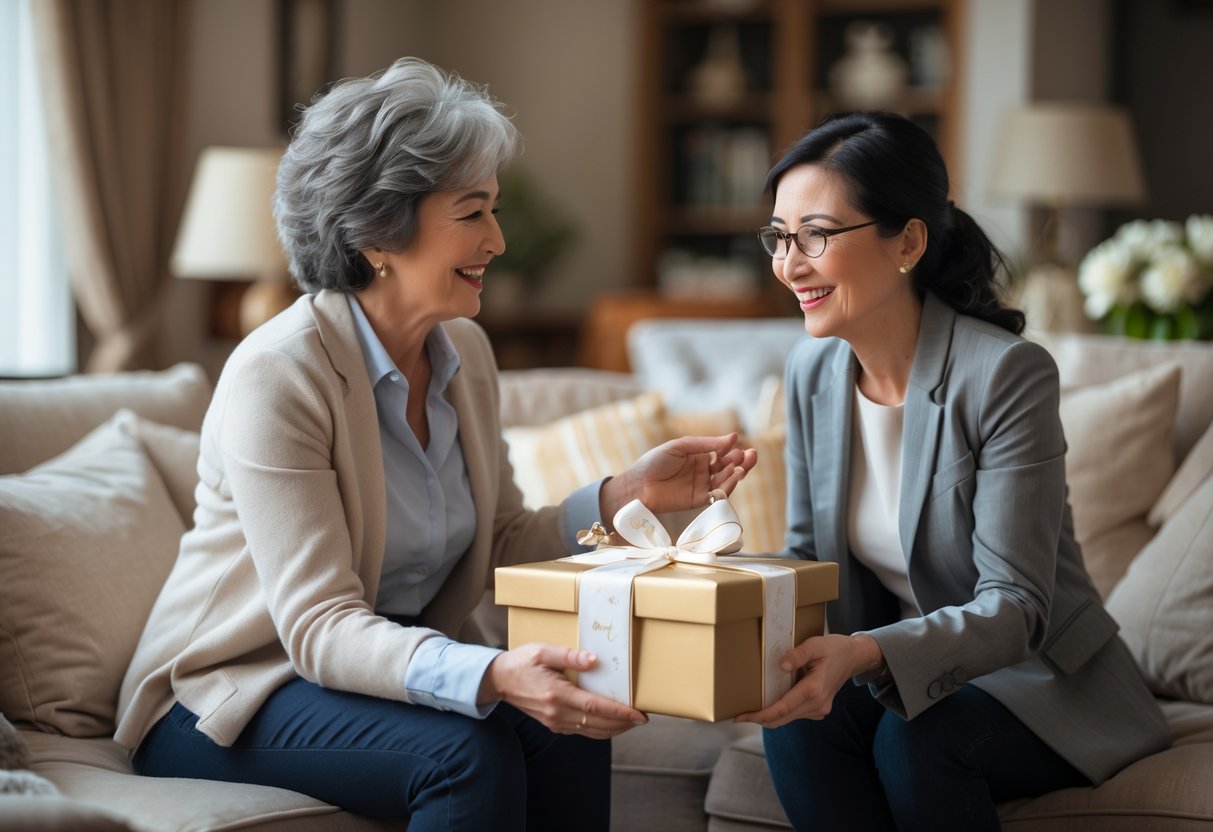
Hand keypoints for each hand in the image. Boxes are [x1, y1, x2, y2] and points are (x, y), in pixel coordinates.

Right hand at [481, 643, 647, 738]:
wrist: (499, 680)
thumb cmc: (522, 662)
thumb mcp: (543, 652)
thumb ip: (569, 656)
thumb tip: (593, 660)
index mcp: (556, 695)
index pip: (595, 707)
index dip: (620, 713)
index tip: (639, 715)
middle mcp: (557, 713)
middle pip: (598, 725)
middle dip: (623, 724)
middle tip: (642, 719)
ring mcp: (555, 722)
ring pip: (592, 732)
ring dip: (614, 729)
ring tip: (631, 721)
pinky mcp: (554, 725)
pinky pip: (582, 731)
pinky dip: (600, 730)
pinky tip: (610, 722)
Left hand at [601, 434, 757, 518]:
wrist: (638, 485)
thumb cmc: (655, 462)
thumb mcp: (681, 446)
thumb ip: (706, 443)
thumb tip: (733, 437)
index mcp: (698, 455)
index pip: (722, 452)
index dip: (732, 450)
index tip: (740, 445)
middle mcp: (703, 471)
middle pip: (728, 466)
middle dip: (741, 461)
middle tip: (751, 455)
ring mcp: (702, 486)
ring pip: (726, 480)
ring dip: (737, 473)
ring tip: (743, 466)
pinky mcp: (699, 501)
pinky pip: (718, 494)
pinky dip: (728, 487)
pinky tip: (734, 478)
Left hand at [734, 635, 880, 728]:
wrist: (854, 657)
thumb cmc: (834, 648)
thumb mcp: (816, 644)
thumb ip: (798, 654)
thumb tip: (781, 665)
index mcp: (814, 689)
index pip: (782, 708)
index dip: (760, 715)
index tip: (742, 717)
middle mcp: (817, 704)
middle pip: (782, 718)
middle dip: (759, 719)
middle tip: (738, 716)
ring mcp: (819, 709)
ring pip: (788, 718)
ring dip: (770, 716)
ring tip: (750, 710)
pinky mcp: (819, 709)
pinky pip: (795, 714)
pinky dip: (780, 712)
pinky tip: (769, 704)